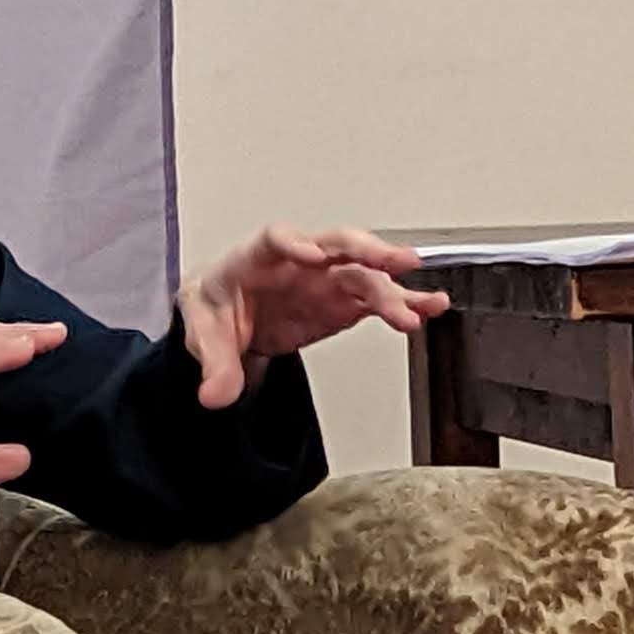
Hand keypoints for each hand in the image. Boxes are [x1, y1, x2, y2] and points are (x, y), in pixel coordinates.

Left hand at [177, 226, 449, 405]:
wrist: (228, 319)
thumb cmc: (218, 307)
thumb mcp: (205, 335)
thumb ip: (215, 364)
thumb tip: (216, 394)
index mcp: (258, 257)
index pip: (276, 240)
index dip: (294, 243)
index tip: (312, 253)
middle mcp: (299, 260)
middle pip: (336, 245)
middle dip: (366, 251)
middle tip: (393, 262)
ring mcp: (325, 279)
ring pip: (365, 274)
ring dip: (394, 288)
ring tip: (424, 304)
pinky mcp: (342, 302)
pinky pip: (377, 297)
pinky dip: (405, 302)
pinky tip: (428, 308)